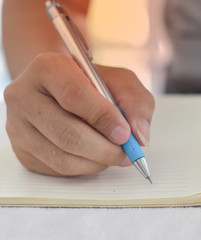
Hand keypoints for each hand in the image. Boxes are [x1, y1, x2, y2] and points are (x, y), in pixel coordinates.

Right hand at [4, 52, 154, 175]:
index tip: (126, 134)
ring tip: (114, 154)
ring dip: (98, 162)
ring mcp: (18, 125)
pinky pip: (58, 169)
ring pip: (63, 157)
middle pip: (68, 134)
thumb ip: (136, 102)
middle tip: (126, 153)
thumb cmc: (92, 84)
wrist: (61, 89)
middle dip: (105, 149)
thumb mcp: (121, 81)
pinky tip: (95, 156)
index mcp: (48, 68)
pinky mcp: (21, 149)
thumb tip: (139, 135)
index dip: (104, 119)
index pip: (74, 96)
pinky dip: (85, 167)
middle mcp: (24, 95)